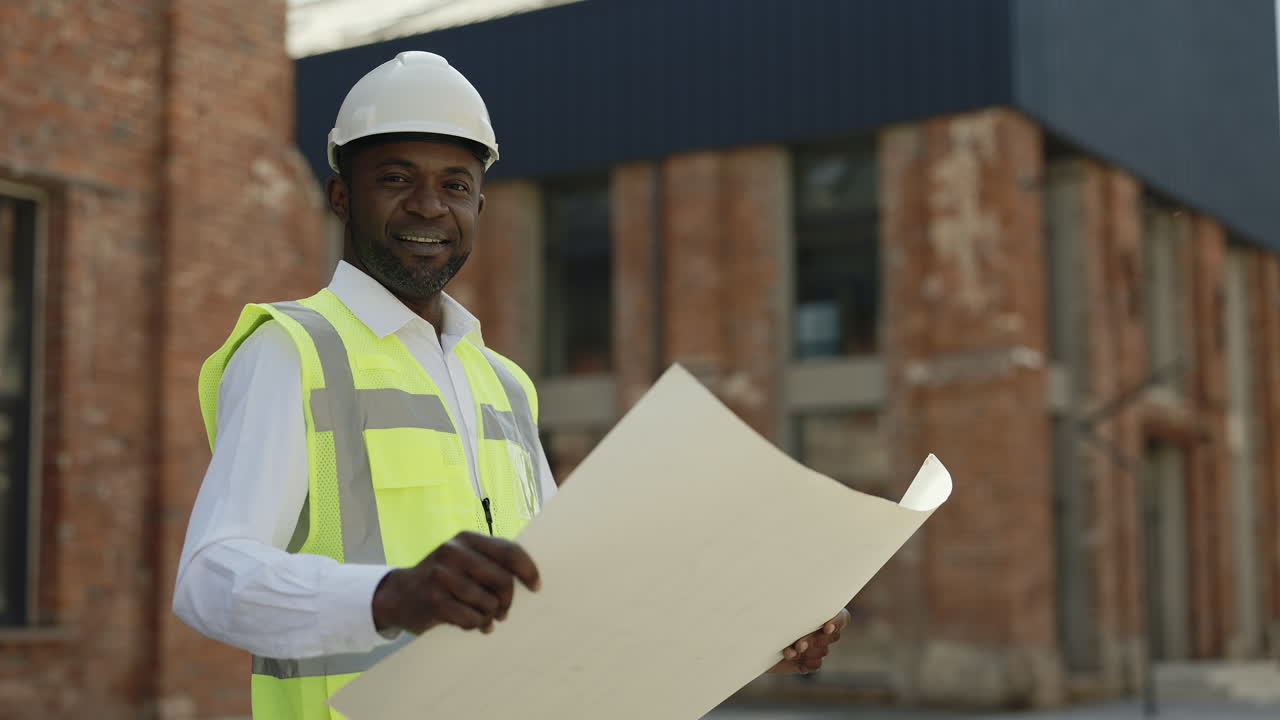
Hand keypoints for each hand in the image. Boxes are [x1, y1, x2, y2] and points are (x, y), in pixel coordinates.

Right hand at [371, 531, 540, 634]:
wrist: (399, 595)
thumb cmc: (444, 579)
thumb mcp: (465, 561)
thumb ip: (493, 563)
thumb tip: (531, 578)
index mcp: (466, 538)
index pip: (509, 551)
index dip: (528, 570)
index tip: (536, 587)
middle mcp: (453, 552)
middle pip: (503, 580)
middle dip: (507, 600)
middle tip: (503, 611)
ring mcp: (441, 576)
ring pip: (488, 603)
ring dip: (490, 616)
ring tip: (484, 618)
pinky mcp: (434, 600)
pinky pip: (471, 618)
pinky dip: (476, 624)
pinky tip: (472, 623)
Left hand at [768, 608, 849, 673]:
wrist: (752, 638)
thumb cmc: (764, 615)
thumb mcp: (779, 607)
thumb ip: (794, 607)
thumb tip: (804, 600)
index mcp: (819, 612)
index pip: (842, 617)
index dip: (838, 622)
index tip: (826, 627)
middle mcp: (821, 630)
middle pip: (833, 636)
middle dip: (814, 638)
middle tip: (799, 642)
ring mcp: (816, 647)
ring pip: (823, 651)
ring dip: (806, 650)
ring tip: (788, 649)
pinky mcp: (808, 662)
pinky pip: (816, 664)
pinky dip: (804, 662)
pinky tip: (789, 656)